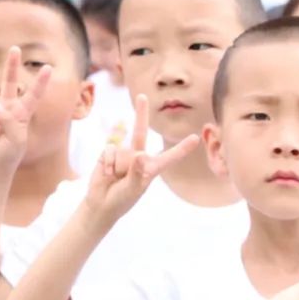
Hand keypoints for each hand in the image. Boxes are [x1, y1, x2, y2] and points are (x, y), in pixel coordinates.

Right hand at [0, 47, 51, 174]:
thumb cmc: (9, 155)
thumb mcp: (16, 139)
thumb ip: (9, 120)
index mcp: (23, 114)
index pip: (33, 95)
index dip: (40, 81)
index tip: (49, 67)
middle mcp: (8, 108)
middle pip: (10, 82)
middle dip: (12, 65)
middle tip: (15, 48)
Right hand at [84, 95, 198, 222]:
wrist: (102, 203)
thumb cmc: (123, 199)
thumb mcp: (134, 189)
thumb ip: (137, 172)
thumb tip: (139, 154)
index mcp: (151, 168)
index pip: (170, 156)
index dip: (182, 148)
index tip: (196, 138)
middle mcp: (138, 157)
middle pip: (140, 132)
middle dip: (140, 113)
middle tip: (141, 96)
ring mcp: (123, 154)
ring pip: (120, 146)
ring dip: (115, 164)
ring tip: (114, 177)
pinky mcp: (109, 154)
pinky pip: (108, 151)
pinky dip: (107, 163)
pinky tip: (107, 173)